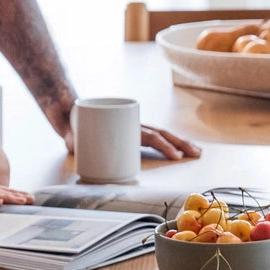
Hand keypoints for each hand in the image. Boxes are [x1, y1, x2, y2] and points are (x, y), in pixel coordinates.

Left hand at [62, 116, 201, 161]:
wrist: (73, 112)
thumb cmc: (75, 126)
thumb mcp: (73, 134)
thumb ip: (72, 139)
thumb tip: (73, 145)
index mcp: (123, 126)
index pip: (149, 136)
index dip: (163, 146)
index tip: (175, 157)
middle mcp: (133, 126)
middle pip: (162, 134)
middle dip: (180, 144)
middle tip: (196, 155)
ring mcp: (135, 129)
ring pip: (163, 135)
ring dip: (180, 143)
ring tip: (197, 152)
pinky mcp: (134, 135)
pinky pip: (156, 138)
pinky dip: (171, 143)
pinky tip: (182, 150)